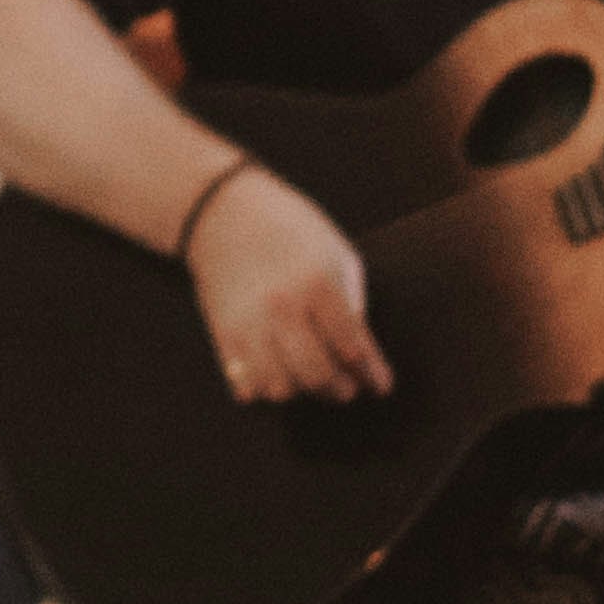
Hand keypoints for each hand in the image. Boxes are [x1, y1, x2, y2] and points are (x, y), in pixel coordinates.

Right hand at [187, 160, 391, 408]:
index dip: (371, 372)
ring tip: (309, 378)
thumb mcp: (336, 255)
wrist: (225, 212)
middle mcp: (283, 307)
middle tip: (345, 388)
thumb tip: (363, 356)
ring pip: (279, 388)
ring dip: (300, 390)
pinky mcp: (223, 334)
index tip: (380, 385)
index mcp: (318, 283)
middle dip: (338, 389)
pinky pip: (245, 384)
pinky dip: (264, 389)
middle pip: (316, 374)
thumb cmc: (291, 230)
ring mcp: (250, 323)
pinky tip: (276, 374)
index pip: (352, 347)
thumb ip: (353, 304)